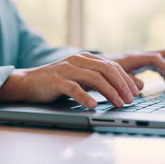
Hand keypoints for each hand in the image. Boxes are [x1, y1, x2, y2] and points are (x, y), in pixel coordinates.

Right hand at [0, 52, 139, 108]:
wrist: (29, 82)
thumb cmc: (58, 82)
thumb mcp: (82, 79)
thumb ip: (102, 81)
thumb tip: (128, 88)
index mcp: (86, 58)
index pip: (112, 66)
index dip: (126, 80)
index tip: (135, 93)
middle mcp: (78, 60)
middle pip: (107, 69)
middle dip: (121, 85)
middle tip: (130, 100)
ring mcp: (67, 69)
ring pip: (94, 78)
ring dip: (109, 92)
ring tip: (118, 104)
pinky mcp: (57, 80)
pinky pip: (75, 88)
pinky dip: (86, 97)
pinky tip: (94, 106)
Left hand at [103, 50, 164, 89]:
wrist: (89, 67)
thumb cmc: (99, 72)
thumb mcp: (112, 77)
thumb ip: (127, 81)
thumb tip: (142, 86)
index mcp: (134, 58)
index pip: (156, 59)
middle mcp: (138, 56)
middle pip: (163, 54)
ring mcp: (139, 60)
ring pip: (162, 60)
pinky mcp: (138, 65)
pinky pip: (157, 66)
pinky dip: (164, 73)